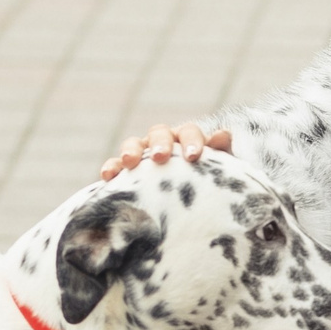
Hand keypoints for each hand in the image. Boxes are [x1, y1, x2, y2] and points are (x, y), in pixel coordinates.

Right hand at [101, 123, 232, 179]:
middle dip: (160, 143)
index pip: (189, 132)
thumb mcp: (218, 169)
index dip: (191, 141)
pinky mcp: (125, 170)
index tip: (194, 156)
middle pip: (159, 133)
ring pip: (134, 144)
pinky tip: (107, 177)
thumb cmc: (205, 182)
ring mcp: (142, 154)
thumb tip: (223, 135)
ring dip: (131, 150)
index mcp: (186, 138)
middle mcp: (163, 141)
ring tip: (130, 162)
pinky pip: (116, 165)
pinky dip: (111, 167)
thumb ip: (222, 153)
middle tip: (161, 157)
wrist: (186, 197)